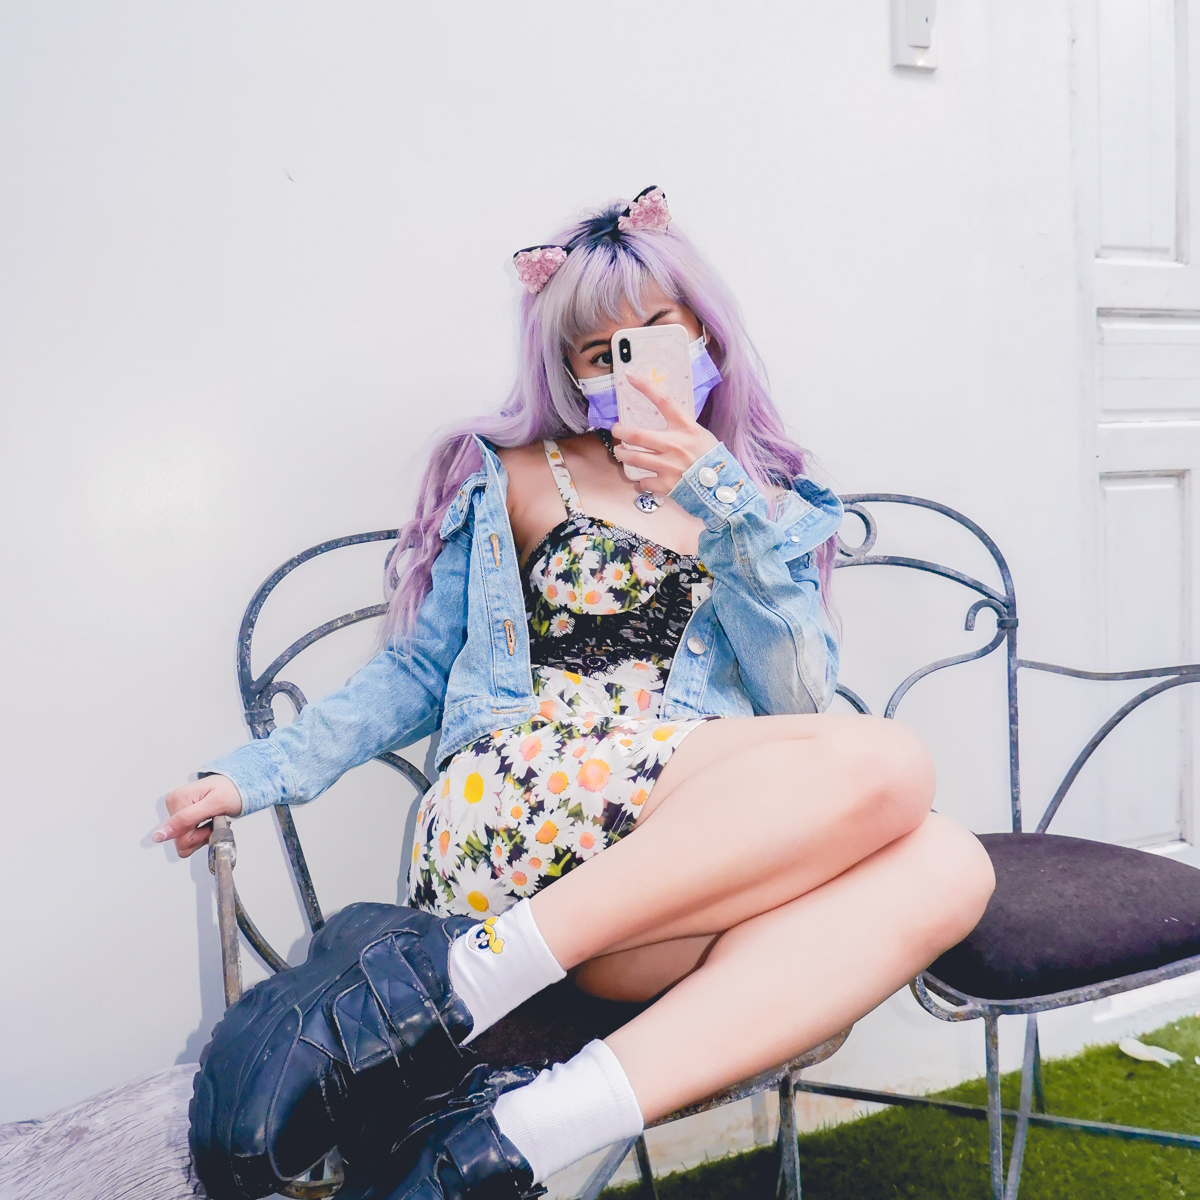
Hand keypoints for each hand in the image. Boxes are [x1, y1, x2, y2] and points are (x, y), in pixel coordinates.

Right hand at [153, 775, 242, 857]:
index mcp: (177, 799)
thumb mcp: (214, 804)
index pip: (180, 835)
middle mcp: (172, 804)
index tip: (212, 825)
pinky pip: (186, 838)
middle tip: (214, 822)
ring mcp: (175, 811)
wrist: (237, 787)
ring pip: (183, 841)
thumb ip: (186, 819)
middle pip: (180, 840)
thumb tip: (158, 835)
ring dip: (200, 836)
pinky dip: (199, 835)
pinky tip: (207, 823)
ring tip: (211, 821)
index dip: (200, 836)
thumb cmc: (231, 791)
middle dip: (200, 836)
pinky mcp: (180, 817)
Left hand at [610, 371, 717, 495]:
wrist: (722, 486)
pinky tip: (644, 477)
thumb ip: (680, 427)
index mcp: (685, 427)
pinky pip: (643, 481)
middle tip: (617, 431)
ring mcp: (669, 465)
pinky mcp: (666, 485)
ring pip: (633, 457)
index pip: (663, 401)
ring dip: (622, 454)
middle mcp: (675, 444)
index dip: (645, 386)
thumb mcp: (698, 434)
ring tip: (621, 452)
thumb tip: (660, 418)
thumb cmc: (709, 457)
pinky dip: (640, 480)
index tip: (630, 376)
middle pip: (636, 434)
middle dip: (620, 432)